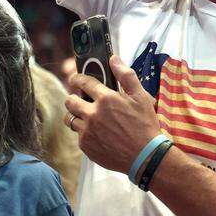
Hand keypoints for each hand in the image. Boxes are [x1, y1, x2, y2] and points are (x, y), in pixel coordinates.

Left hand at [64, 55, 161, 173]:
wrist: (146, 156)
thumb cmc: (145, 125)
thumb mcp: (140, 96)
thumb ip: (126, 75)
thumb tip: (113, 58)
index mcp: (106, 99)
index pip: (83, 82)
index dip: (77, 78)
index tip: (75, 78)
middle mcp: (93, 114)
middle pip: (70, 100)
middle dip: (73, 97)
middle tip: (80, 99)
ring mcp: (87, 131)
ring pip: (70, 119)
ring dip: (76, 115)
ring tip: (86, 117)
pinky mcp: (86, 146)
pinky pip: (78, 135)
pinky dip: (84, 132)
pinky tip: (97, 133)